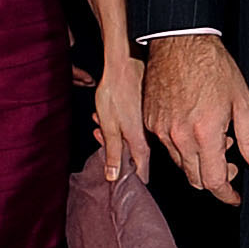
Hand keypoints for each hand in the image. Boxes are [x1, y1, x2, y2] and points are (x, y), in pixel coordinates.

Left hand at [90, 43, 148, 182]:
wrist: (124, 64)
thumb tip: (114, 176)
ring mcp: (148, 126)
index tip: (116, 183)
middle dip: (114, 155)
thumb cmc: (115, 92)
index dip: (128, 182)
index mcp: (140, 144)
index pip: (141, 174)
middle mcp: (148, 137)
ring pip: (130, 142)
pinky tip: (106, 115)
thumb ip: (112, 153)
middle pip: (133, 159)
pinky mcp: (145, 116)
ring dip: (114, 138)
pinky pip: (131, 129)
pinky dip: (118, 127)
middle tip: (100, 140)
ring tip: (100, 123)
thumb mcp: (108, 126)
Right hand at [146, 33, 248, 204]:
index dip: (226, 194)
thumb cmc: (213, 66)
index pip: (214, 181)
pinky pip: (167, 146)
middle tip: (229, 164)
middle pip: (196, 178)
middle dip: (215, 179)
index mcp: (205, 134)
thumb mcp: (242, 100)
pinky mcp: (150, 121)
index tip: (234, 197)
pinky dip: (182, 147)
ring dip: (199, 161)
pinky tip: (195, 128)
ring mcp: (161, 130)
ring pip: (181, 164)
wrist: (180, 42)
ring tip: (214, 137)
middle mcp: (180, 137)